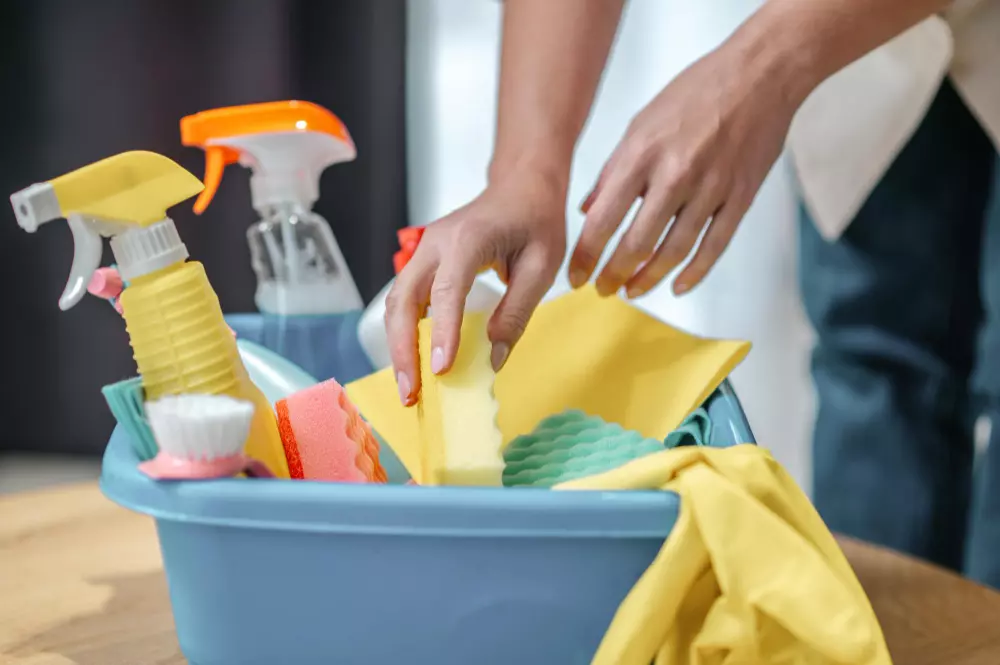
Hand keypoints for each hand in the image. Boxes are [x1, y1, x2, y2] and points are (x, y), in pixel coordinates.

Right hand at [385, 171, 566, 405]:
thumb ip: (517, 312)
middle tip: (411, 394)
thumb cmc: (536, 220)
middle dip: (403, 350)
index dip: (441, 332)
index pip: (448, 290)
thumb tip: (492, 360)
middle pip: (403, 300)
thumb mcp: (542, 266)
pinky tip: (414, 362)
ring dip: (398, 346)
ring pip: (397, 302)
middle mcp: (435, 243)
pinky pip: (405, 300)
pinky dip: (404, 332)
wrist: (522, 185)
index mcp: (468, 239)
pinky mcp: (424, 261)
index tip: (440, 370)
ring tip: (409, 388)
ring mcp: (424, 250)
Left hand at [569, 35, 802, 297]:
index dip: (586, 255)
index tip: (576, 276)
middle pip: (637, 242)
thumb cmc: (697, 92)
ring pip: (675, 251)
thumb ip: (612, 170)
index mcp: (642, 154)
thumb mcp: (641, 122)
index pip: (604, 218)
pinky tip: (677, 286)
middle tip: (602, 289)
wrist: (760, 73)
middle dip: (614, 274)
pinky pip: (715, 246)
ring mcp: (711, 188)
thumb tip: (587, 209)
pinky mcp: (740, 197)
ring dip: (649, 278)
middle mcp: (674, 174)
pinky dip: (695, 273)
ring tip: (632, 291)